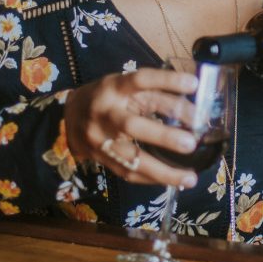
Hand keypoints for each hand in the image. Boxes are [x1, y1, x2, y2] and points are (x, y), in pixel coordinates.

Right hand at [64, 67, 199, 185]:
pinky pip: (129, 173)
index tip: (194, 84)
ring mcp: (101, 140)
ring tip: (191, 178)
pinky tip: (174, 181)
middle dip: (164, 136)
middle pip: (132, 126)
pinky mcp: (102, 160)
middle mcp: (105, 113)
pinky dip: (153, 179)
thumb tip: (194, 110)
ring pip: (131, 159)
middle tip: (191, 143)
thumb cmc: (108, 97)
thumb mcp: (127, 87)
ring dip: (164, 171)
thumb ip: (156, 94)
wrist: (69, 117)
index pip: (140, 80)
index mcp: (114, 88)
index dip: (167, 80)